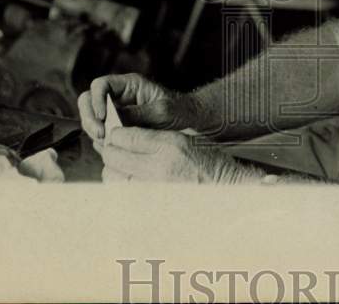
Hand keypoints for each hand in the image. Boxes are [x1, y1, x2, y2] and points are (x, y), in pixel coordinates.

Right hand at [77, 73, 196, 141]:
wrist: (187, 121)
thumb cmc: (178, 110)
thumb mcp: (162, 111)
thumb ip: (139, 114)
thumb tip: (115, 120)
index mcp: (129, 85)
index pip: (101, 85)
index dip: (96, 100)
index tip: (103, 117)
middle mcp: (118, 96)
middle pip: (88, 100)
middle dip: (90, 118)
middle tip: (101, 135)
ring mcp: (115, 111)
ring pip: (90, 117)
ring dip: (94, 131)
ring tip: (108, 144)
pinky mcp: (116, 126)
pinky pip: (99, 131)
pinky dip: (100, 140)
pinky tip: (111, 148)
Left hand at [100, 127, 255, 183]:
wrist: (227, 190)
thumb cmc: (208, 163)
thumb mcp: (182, 140)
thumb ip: (151, 139)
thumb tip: (121, 137)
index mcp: (168, 146)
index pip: (125, 136)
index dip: (117, 134)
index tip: (119, 135)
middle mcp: (158, 168)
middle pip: (113, 156)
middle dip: (111, 150)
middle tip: (117, 149)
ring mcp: (152, 190)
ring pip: (112, 176)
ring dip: (113, 168)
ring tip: (123, 166)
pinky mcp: (149, 205)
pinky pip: (121, 194)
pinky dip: (119, 186)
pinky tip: (129, 182)